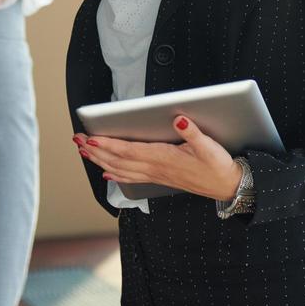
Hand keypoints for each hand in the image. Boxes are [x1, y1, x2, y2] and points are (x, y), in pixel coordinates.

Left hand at [74, 115, 242, 201]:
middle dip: (96, 150)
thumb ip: (193, 132)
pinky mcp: (159, 178)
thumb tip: (178, 119)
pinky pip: (131, 177)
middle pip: (119, 160)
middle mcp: (156, 168)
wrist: (227, 186)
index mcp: (164, 158)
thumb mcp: (209, 146)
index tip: (91, 138)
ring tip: (84, 151)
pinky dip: (115, 174)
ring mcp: (156, 175)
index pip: (130, 150)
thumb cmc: (218, 166)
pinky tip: (106, 171)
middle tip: (77, 141)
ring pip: (121, 169)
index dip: (109, 144)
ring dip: (100, 160)